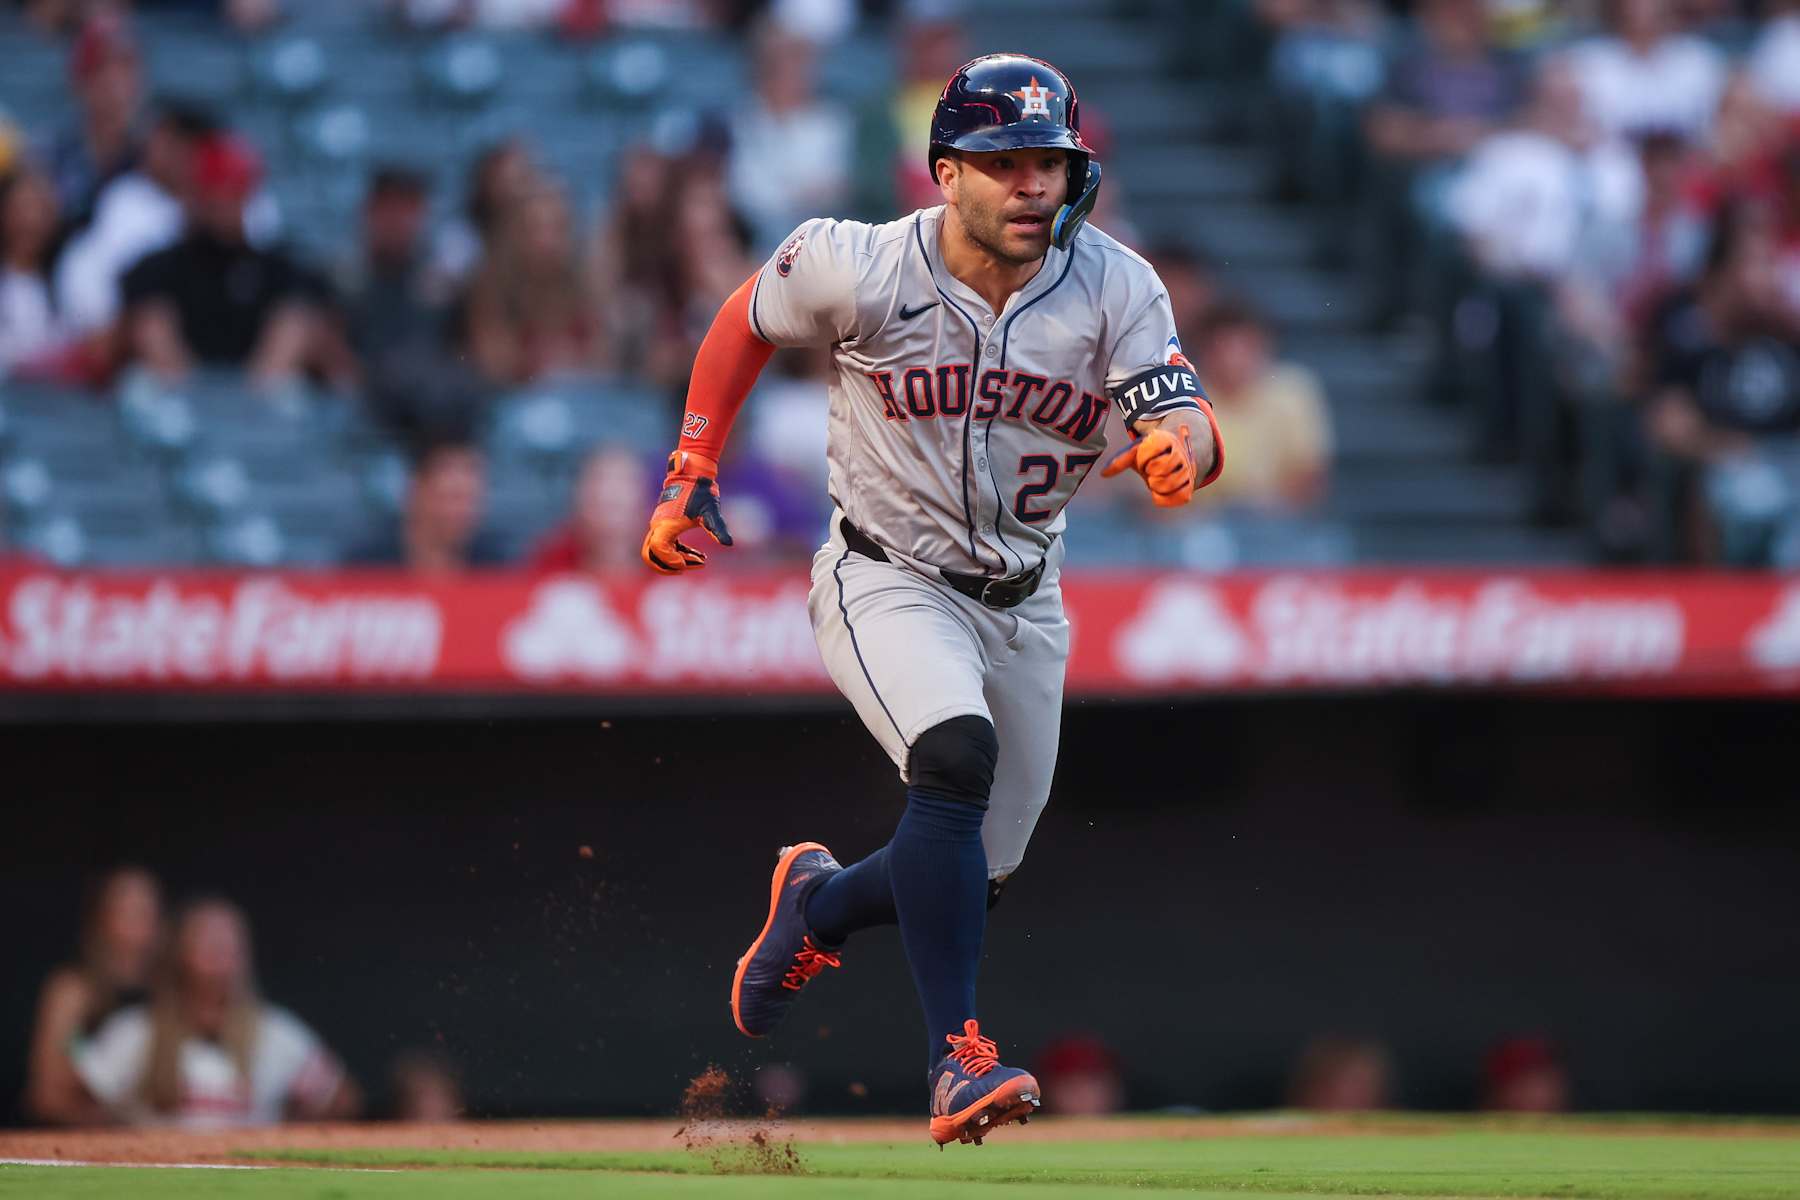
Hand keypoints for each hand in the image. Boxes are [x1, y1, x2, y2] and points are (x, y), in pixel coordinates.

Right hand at [641, 450, 732, 573]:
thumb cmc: (701, 491)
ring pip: (655, 552)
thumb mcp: (711, 511)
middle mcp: (658, 526)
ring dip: (672, 561)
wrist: (692, 475)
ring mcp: (660, 526)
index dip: (671, 560)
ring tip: (698, 562)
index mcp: (666, 524)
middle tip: (687, 568)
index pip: (658, 549)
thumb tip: (728, 543)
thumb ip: (718, 528)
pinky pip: (665, 546)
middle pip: (650, 555)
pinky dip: (678, 554)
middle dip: (666, 567)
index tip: (688, 563)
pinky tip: (698, 556)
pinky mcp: (665, 526)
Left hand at [1102, 423, 1198, 507]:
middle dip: (1149, 472)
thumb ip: (1119, 460)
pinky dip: (1165, 498)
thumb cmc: (1150, 452)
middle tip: (1151, 468)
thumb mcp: (1135, 450)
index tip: (1144, 457)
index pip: (1151, 453)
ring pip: (1167, 485)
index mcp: (1165, 439)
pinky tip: (1160, 491)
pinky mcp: (1190, 485)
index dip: (1143, 459)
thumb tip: (1103, 474)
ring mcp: (1187, 470)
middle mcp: (1180, 453)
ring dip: (1155, 486)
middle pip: (1159, 471)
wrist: (1175, 452)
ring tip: (1156, 478)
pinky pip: (1179, 498)